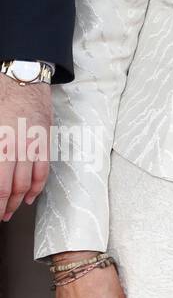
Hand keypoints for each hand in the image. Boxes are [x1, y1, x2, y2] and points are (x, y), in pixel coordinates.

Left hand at [1, 73, 51, 220]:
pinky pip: (43, 170)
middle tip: (0, 216)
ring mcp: (32, 147)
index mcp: (0, 147)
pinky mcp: (44, 142)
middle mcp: (16, 149)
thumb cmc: (0, 101)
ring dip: (19, 200)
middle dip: (4, 206)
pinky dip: (38, 187)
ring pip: (28, 183)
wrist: (22, 81)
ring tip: (12, 210)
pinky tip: (30, 196)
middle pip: (12, 188)